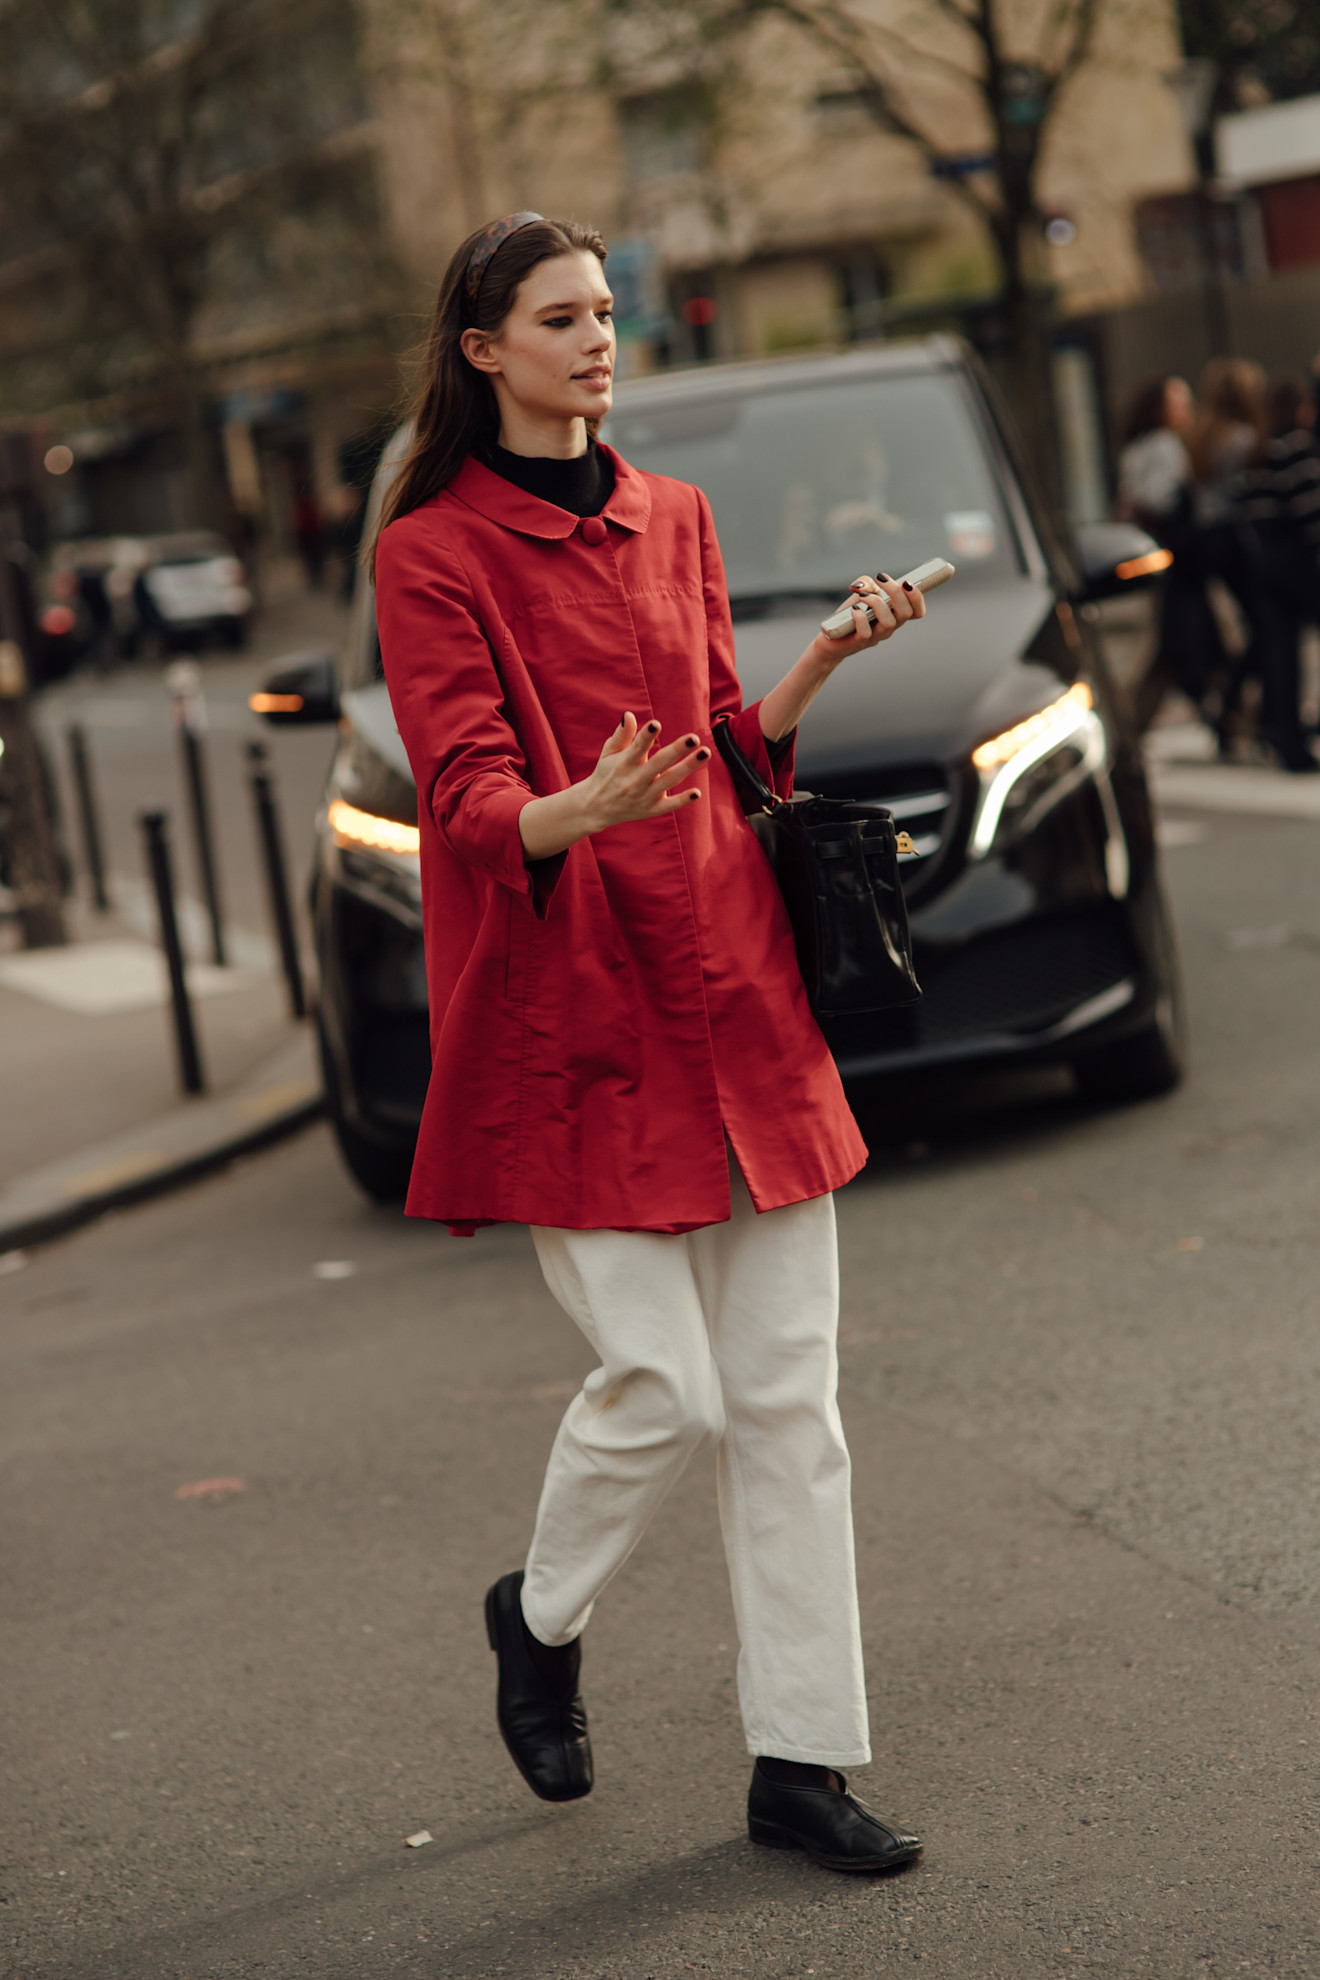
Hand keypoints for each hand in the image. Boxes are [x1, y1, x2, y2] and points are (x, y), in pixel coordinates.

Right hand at [517, 713, 706, 861]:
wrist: (597, 807)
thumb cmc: (606, 773)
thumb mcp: (609, 753)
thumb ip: (621, 735)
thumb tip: (629, 715)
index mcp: (623, 763)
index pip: (636, 748)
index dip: (646, 736)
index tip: (656, 724)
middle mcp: (635, 780)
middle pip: (659, 763)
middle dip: (677, 750)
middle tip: (694, 738)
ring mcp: (645, 796)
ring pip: (669, 780)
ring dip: (688, 767)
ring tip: (705, 753)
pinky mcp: (652, 809)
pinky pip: (670, 805)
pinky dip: (683, 800)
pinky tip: (697, 792)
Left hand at [817, 571, 924, 661]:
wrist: (831, 636)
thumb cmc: (850, 613)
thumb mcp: (861, 592)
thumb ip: (867, 583)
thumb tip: (865, 586)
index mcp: (894, 615)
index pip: (917, 611)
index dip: (917, 597)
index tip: (906, 582)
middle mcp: (889, 628)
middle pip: (906, 613)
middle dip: (895, 592)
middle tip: (881, 578)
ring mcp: (875, 637)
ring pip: (888, 622)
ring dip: (876, 602)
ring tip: (862, 595)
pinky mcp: (859, 643)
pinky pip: (866, 632)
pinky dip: (860, 617)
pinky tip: (853, 608)